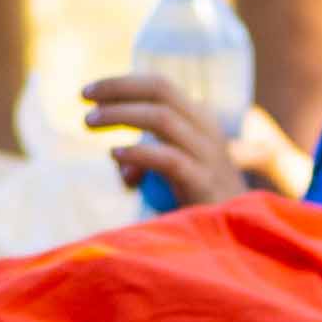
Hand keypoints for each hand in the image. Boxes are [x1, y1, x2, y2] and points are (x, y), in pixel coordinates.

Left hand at [78, 74, 307, 212]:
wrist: (237, 238)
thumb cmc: (199, 201)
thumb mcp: (172, 170)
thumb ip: (144, 159)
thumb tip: (119, 160)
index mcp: (200, 120)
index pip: (160, 85)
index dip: (123, 83)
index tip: (89, 91)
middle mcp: (206, 130)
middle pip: (161, 90)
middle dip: (119, 89)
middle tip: (84, 98)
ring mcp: (208, 155)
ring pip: (162, 118)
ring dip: (120, 115)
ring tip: (89, 122)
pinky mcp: (204, 183)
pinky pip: (169, 159)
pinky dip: (139, 153)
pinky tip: (115, 154)